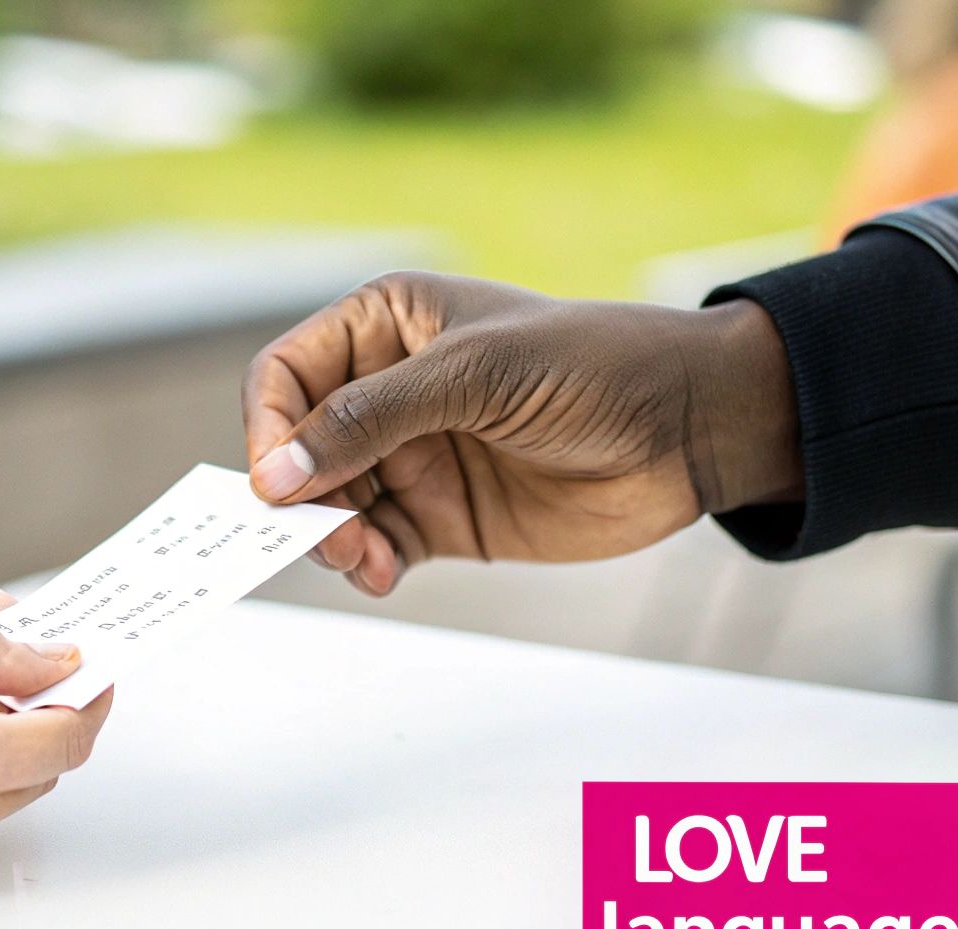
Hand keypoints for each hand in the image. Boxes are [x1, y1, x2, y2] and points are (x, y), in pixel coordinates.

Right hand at [243, 272, 801, 594]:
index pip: (286, 375)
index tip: (275, 484)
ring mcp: (414, 455)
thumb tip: (277, 473)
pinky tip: (384, 573)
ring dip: (332, 538)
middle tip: (327, 535)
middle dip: (300, 496)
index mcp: (386, 326)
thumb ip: (370, 419)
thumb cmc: (592, 366)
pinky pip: (378, 545)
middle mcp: (389, 389)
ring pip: (332, 505)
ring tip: (363, 558)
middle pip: (299, 449)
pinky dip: (367, 564)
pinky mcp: (444, 514)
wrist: (690, 427)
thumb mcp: (474, 375)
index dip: (268, 428)